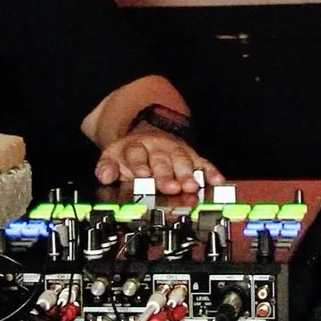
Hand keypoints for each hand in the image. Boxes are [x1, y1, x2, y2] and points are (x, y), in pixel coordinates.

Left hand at [94, 119, 219, 203]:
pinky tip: (216, 180)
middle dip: (166, 174)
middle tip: (171, 186)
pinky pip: (202, 162)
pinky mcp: (191, 155)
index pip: (136, 155)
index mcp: (135, 148)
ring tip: (192, 186)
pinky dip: (210, 171)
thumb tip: (103, 175)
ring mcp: (175, 151)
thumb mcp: (113, 157)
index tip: (142, 174)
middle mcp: (157, 149)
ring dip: (188, 174)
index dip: (139, 165)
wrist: (147, 134)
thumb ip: (107, 168)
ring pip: (182, 161)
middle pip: (161, 161)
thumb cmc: (131, 154)